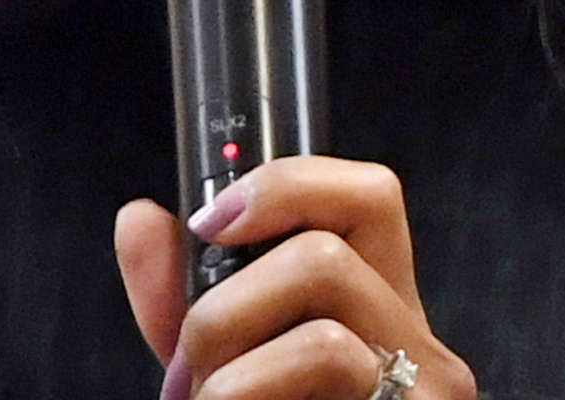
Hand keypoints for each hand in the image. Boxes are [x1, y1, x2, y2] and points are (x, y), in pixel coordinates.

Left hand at [113, 156, 478, 399]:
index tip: (208, 224)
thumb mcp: (223, 375)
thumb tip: (141, 220)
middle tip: (189, 379)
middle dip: (222, 312)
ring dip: (230, 379)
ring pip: (324, 338)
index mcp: (381, 315)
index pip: (370, 198)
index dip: (288, 185)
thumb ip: (183, 306)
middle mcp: (423, 354)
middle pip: (324, 258)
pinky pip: (322, 380)